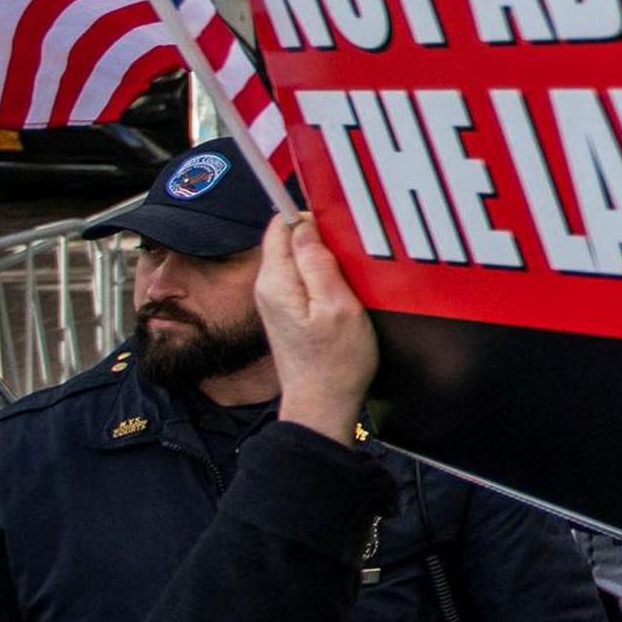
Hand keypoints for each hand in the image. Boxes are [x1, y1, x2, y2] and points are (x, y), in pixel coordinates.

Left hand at [257, 212, 376, 438]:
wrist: (322, 405)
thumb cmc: (335, 363)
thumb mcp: (338, 308)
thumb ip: (319, 264)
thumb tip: (307, 225)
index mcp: (277, 282)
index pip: (282, 225)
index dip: (312, 216)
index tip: (342, 227)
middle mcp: (269, 287)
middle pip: (289, 239)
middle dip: (320, 234)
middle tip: (353, 251)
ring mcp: (277, 300)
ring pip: (298, 257)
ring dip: (324, 256)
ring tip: (352, 272)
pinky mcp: (289, 311)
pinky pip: (303, 277)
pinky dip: (324, 274)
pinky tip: (344, 289)